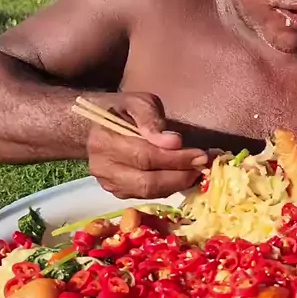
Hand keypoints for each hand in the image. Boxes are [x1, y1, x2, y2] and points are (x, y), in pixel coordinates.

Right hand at [86, 92, 207, 199]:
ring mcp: (108, 183)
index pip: (144, 156)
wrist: (94, 125)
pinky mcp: (117, 192)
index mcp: (104, 140)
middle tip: (202, 167)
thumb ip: (152, 119)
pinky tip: (181, 177)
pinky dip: (167, 188)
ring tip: (196, 173)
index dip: (174, 159)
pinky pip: (145, 196)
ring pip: (147, 192)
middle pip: (146, 181)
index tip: (200, 155)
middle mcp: (102, 166)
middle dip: (179, 176)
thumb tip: (173, 142)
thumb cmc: (121, 110)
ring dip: (175, 185)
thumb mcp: (137, 102)